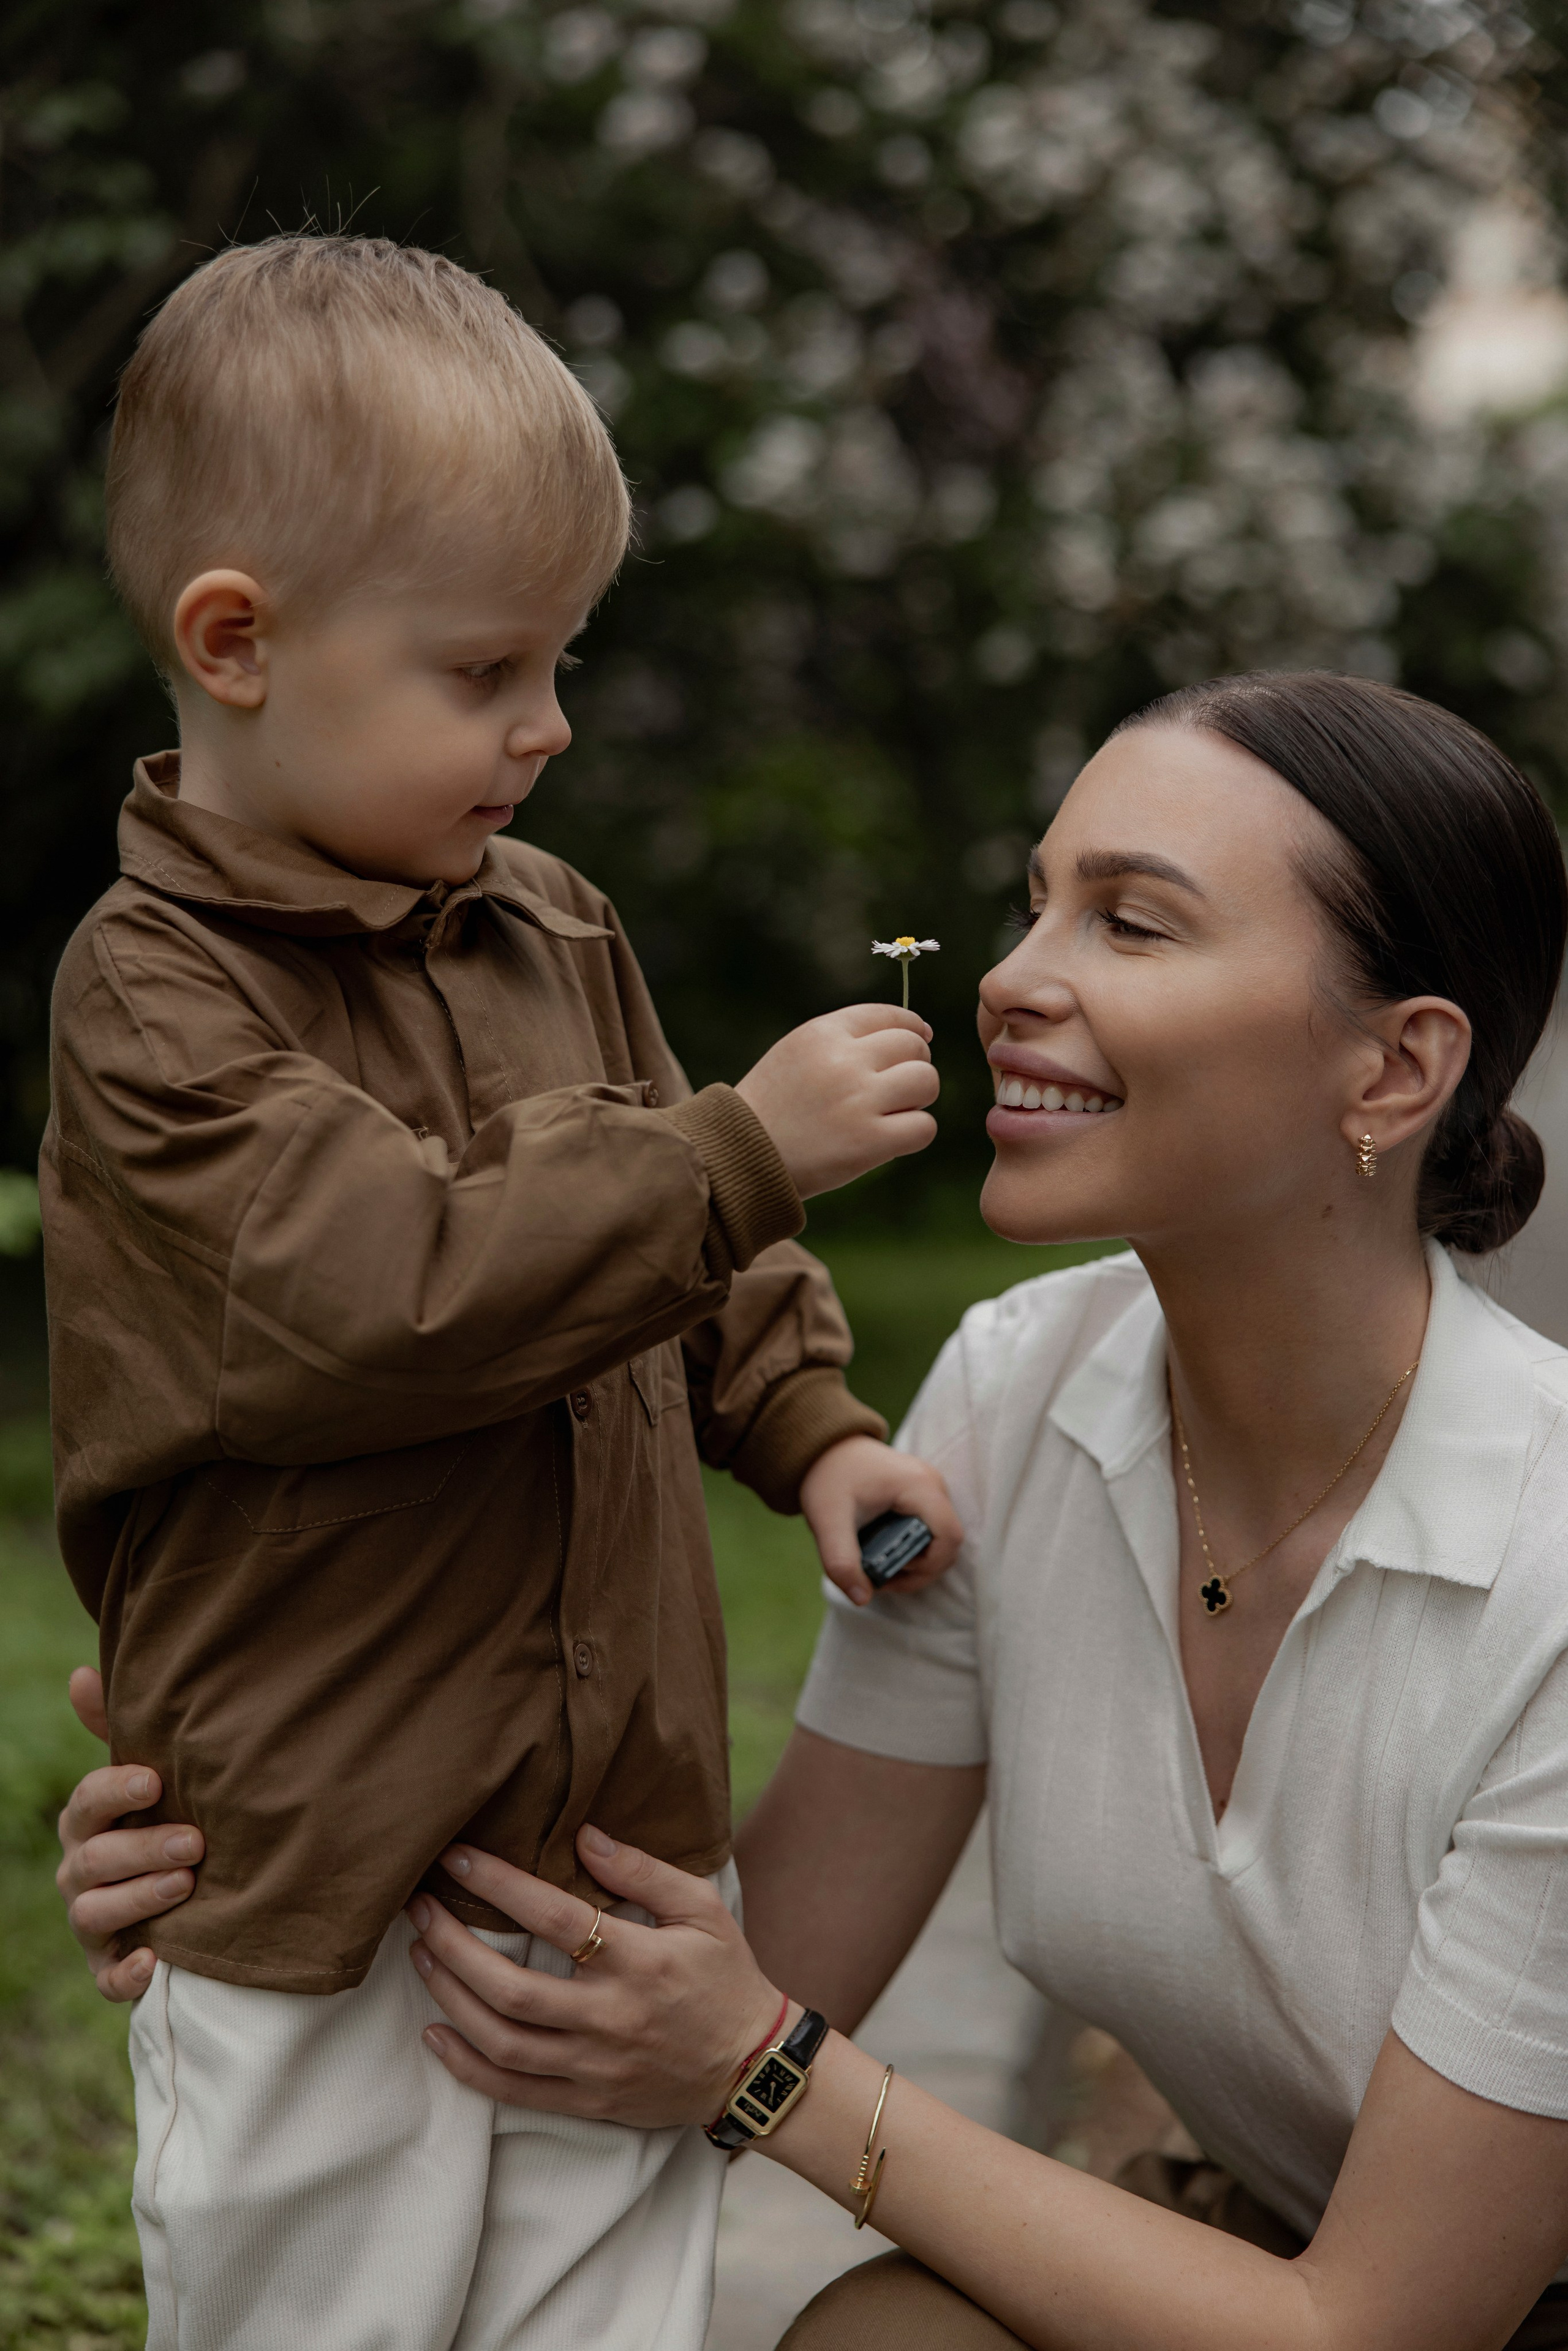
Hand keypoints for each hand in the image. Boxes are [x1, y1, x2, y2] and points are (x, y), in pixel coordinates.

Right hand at [55, 1666, 203, 2000]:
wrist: (187, 1890)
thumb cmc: (163, 1816)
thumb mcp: (149, 1776)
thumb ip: (118, 1729)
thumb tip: (80, 1673)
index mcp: (88, 1821)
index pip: (88, 1801)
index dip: (116, 1790)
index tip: (155, 1780)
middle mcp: (81, 1871)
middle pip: (95, 1861)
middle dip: (141, 1849)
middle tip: (193, 1842)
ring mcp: (92, 1921)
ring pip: (94, 1914)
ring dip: (138, 1900)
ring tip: (186, 1888)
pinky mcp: (109, 1966)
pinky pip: (107, 1979)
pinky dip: (127, 1974)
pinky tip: (155, 1961)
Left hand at [409, 1826, 785, 2127]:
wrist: (752, 2068)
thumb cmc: (727, 1976)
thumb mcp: (703, 1909)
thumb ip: (643, 1870)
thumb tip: (583, 1835)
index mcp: (640, 1962)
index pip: (555, 1918)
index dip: (500, 1885)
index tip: (457, 1859)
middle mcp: (611, 2018)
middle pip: (511, 1988)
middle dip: (452, 1945)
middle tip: (419, 1909)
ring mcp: (595, 2067)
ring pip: (503, 2041)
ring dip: (451, 1997)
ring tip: (420, 1957)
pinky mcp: (587, 2103)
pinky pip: (512, 2092)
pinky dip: (466, 2066)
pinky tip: (434, 2035)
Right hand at [735, 1005, 937, 1198]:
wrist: (738, 1155)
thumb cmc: (773, 1105)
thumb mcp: (798, 1052)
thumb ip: (847, 1038)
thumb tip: (920, 1031)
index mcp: (822, 1033)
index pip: (892, 1016)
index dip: (913, 1030)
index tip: (917, 1045)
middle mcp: (843, 1061)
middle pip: (915, 1047)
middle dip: (915, 1065)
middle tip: (894, 1089)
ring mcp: (857, 1101)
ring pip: (927, 1082)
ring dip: (918, 1098)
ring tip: (893, 1112)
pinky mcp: (868, 1142)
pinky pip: (924, 1127)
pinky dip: (914, 1133)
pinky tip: (890, 1139)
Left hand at [800, 1435, 963, 1606]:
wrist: (822, 1447)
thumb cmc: (827, 1477)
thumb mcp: (827, 1521)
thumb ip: (841, 1561)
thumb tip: (861, 1599)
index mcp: (919, 1486)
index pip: (949, 1538)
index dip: (928, 1567)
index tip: (891, 1575)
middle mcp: (933, 1484)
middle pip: (949, 1544)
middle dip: (920, 1571)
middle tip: (881, 1579)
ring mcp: (930, 1488)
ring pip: (941, 1540)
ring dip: (917, 1563)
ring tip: (880, 1569)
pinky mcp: (922, 1494)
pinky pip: (932, 1530)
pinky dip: (914, 1549)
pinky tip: (884, 1554)